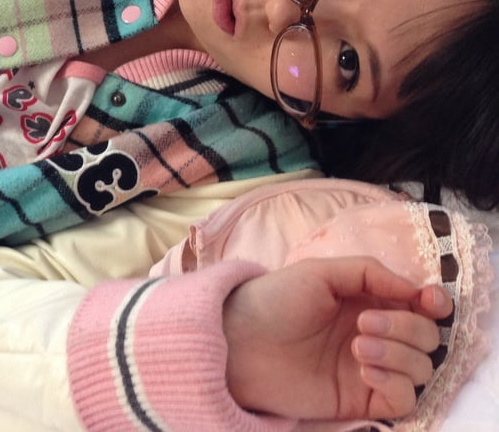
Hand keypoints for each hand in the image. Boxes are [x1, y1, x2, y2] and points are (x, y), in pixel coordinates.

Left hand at [223, 256, 451, 421]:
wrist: (238, 342)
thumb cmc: (272, 300)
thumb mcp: (318, 272)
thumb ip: (369, 272)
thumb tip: (416, 288)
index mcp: (367, 300)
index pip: (420, 305)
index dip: (433, 303)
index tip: (428, 301)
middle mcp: (375, 334)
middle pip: (426, 336)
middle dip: (405, 326)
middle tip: (363, 322)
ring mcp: (369, 368)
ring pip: (421, 367)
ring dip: (399, 353)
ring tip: (357, 345)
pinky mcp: (361, 400)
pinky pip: (405, 399)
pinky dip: (396, 382)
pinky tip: (365, 369)